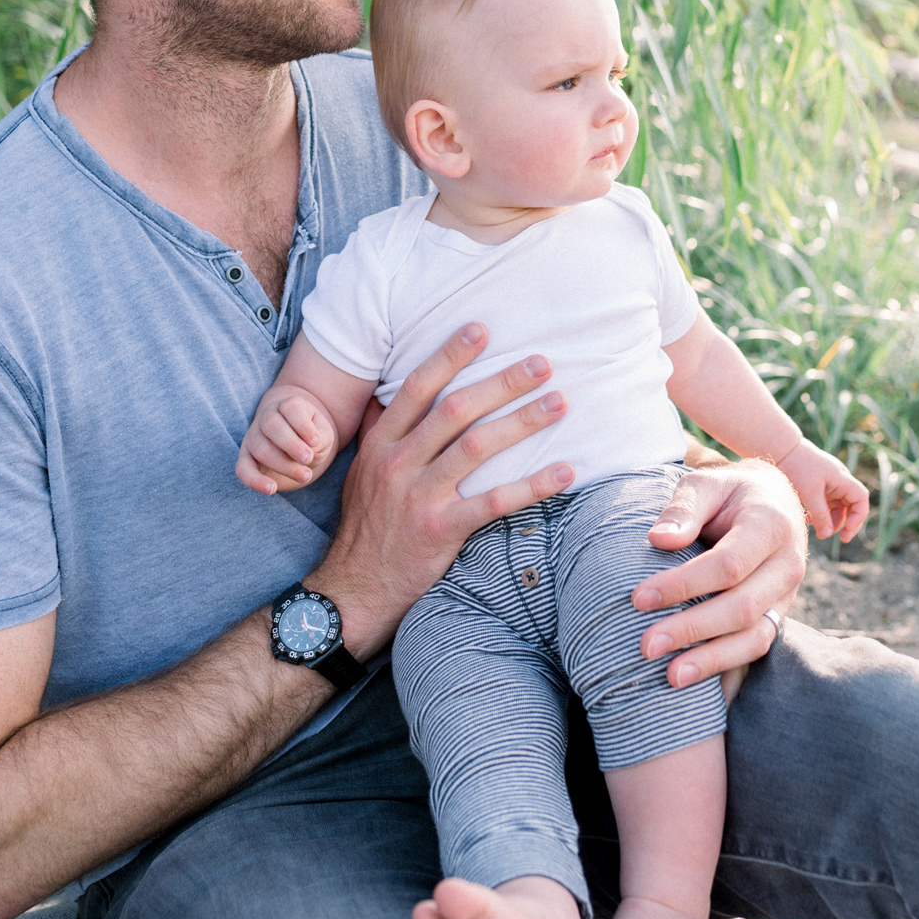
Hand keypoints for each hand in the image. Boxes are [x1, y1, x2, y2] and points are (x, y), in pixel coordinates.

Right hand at [236, 387, 337, 494]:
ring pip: (261, 449)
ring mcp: (253, 436)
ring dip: (284, 465)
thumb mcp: (323, 435)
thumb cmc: (312, 437)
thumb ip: (320, 439)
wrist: (297, 445)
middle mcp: (267, 417)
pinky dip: (255, 480)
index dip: (303, 426)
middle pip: (273, 426)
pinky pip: (243, 469)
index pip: (291, 408)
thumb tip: (310, 451)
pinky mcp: (245, 457)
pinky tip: (272, 489)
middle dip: (292, 445)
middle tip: (308, 459)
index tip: (316, 441)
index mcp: (288, 406)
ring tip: (305, 476)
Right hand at [311, 322, 573, 658]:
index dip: (450, 356)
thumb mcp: (363, 473)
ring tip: (558, 402)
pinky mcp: (441, 530)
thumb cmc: (366, 526)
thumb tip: (389, 394)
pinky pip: (494, 502)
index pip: (418, 388)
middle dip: (501, 382)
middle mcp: (398, 463)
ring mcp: (419, 497)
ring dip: (522, 422)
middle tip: (541, 362)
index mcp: (381, 444)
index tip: (481, 329)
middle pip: (456, 410)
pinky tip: (565, 471)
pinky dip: (532, 485)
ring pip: (477, 448)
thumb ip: (378, 432)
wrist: (353, 588)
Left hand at [631, 460, 807, 692]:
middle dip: (691, 630)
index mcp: (771, 526)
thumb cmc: (729, 493)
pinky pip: (757, 648)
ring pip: (755, 637)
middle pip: (741, 608)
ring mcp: (787, 596)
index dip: (683, 585)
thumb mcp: (706, 484)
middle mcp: (787, 565)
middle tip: (645, 645)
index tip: (638, 598)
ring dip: (712, 660)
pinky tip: (703, 692)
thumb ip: (683, 508)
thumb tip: (658, 540)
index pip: (727, 565)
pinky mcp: (778, 615)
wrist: (775, 502)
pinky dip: (730, 670)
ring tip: (670, 678)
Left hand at [775, 439, 868, 541]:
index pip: (861, 498)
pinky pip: (824, 504)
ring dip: (829, 520)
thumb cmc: (797, 467)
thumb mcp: (809, 493)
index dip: (858, 516)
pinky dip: (818, 514)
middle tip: (838, 538)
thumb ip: (820, 515)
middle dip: (844, 523)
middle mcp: (839, 480)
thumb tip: (828, 535)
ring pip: (836, 507)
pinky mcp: (817, 485)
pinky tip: (807, 521)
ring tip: (817, 532)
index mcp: (842, 478)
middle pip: (850, 506)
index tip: (847, 529)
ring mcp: (829, 483)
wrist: (780, 449)